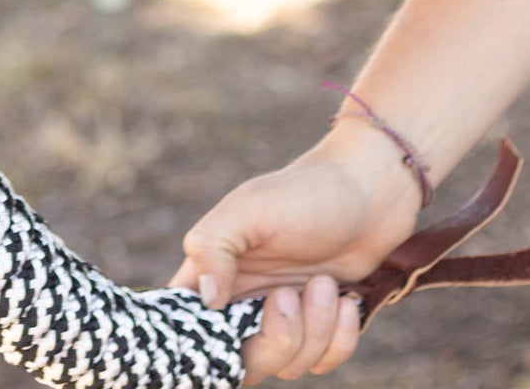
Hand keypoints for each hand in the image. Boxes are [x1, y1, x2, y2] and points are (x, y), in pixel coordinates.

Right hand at [171, 124, 423, 381]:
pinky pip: (324, 363)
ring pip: (288, 364)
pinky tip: (346, 299)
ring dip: (314, 328)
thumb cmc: (305, 193)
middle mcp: (244, 301)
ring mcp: (283, 318)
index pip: (187, 325)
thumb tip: (206, 300)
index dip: (199, 344)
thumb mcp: (252, 208)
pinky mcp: (320, 328)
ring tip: (324, 282)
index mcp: (214, 272)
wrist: (369, 193)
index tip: (231, 330)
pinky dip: (340, 338)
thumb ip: (214, 247)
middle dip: (274, 340)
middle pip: (242, 362)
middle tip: (287, 295)